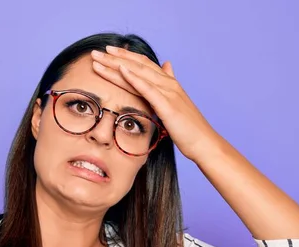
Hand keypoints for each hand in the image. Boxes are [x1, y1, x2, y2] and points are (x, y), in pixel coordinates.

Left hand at [90, 46, 222, 161]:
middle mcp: (168, 84)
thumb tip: (167, 65)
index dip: (125, 57)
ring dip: (118, 65)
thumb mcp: (176, 103)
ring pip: (139, 74)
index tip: (107, 52)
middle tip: (95, 52)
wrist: (203, 143)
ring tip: (100, 58)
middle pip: (138, 65)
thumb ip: (168, 84)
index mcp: (168, 83)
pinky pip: (148, 89)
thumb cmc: (188, 128)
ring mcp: (169, 93)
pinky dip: (135, 78)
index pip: (143, 64)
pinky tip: (122, 70)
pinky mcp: (168, 106)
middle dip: (115, 58)